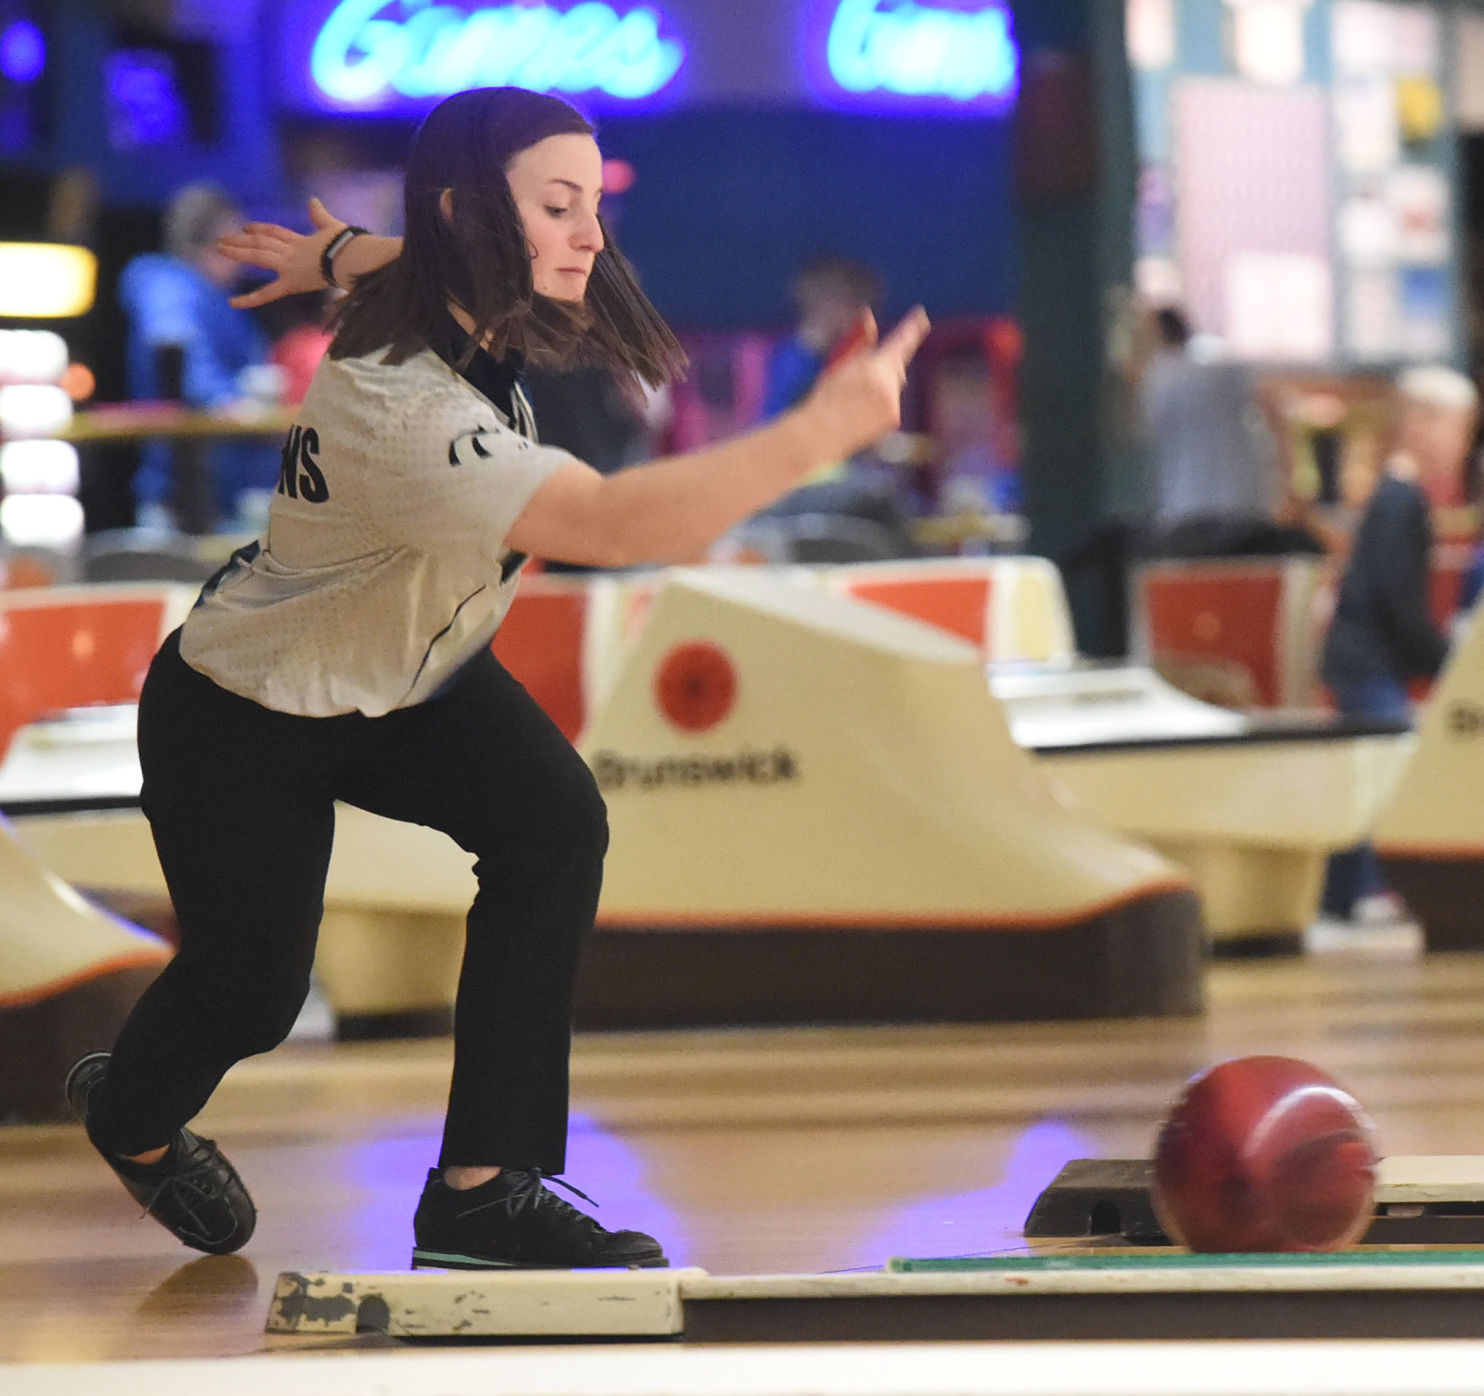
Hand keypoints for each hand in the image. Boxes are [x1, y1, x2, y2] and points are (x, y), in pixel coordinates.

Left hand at [221, 198, 344, 309]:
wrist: (350, 257)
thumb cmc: (348, 244)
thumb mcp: (333, 226)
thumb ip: (321, 215)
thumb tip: (313, 200)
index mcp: (301, 241)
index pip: (275, 233)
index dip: (260, 229)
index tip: (247, 227)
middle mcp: (290, 251)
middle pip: (261, 242)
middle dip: (241, 239)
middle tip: (222, 238)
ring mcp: (288, 266)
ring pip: (258, 255)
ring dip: (237, 251)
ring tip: (219, 248)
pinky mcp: (291, 282)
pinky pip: (267, 293)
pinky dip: (249, 299)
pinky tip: (232, 303)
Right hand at [799, 306, 930, 459]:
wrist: (822, 433)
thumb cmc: (827, 396)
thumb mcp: (840, 363)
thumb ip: (860, 341)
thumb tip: (869, 317)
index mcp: (873, 364)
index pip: (899, 341)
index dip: (912, 327)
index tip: (921, 315)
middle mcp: (887, 381)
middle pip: (897, 363)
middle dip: (888, 364)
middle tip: (865, 375)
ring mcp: (892, 400)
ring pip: (894, 384)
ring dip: (882, 386)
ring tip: (856, 401)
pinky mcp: (894, 417)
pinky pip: (892, 403)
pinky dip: (882, 404)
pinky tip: (862, 413)